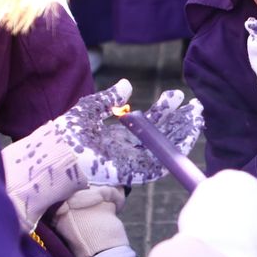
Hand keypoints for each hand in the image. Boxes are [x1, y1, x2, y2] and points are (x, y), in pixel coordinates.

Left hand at [1, 80, 204, 227]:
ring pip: (166, 147)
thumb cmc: (67, 134)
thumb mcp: (89, 109)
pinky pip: (163, 162)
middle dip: (180, 120)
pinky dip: (177, 149)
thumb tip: (127, 84)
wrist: (58, 154)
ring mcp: (133, 161)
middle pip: (162, 134)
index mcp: (119, 136)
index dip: (164, 109)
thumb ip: (109, 98)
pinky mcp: (136, 172)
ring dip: (184, 132)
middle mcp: (129, 149)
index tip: (177, 94)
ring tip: (198, 115)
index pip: (149, 122)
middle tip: (197, 105)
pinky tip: (190, 135)